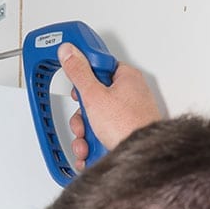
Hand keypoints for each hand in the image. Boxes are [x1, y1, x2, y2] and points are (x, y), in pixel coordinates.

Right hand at [57, 43, 162, 170]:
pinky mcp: (124, 136)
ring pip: (95, 122)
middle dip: (82, 119)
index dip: (84, 79)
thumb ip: (79, 72)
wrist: (140, 158)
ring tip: (86, 145)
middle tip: (83, 125)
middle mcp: (129, 96)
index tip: (77, 88)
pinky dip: (92, 147)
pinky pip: (102, 138)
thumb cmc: (128, 126)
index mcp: (126, 78)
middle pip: (93, 100)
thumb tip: (69, 51)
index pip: (99, 68)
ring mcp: (127, 118)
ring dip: (84, 137)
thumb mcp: (95, 95)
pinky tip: (90, 154)